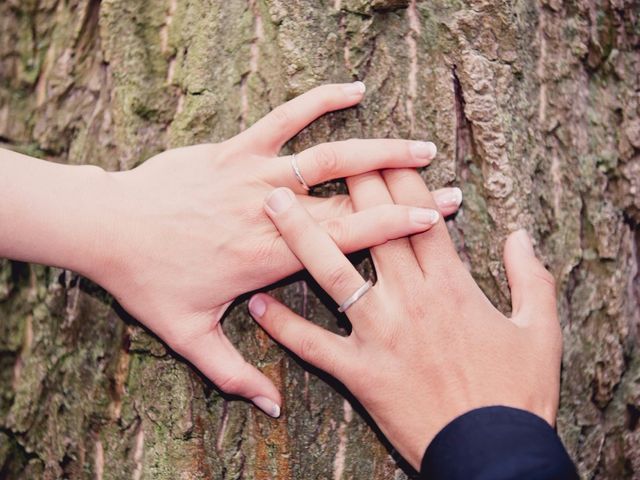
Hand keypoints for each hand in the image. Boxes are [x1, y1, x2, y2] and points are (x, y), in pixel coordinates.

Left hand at [86, 84, 461, 415]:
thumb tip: (269, 408)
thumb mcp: (187, 336)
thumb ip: (232, 374)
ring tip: (420, 146)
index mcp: (269, 259)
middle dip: (404, 197)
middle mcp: (272, 215)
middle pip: (350, 204)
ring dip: (378, 150)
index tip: (435, 226)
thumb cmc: (147, 281)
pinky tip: (353, 90)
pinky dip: (320, 101)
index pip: (345, 246)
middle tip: (447, 193)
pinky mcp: (236, 149)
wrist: (106, 227)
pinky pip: (284, 118)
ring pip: (328, 158)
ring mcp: (255, 174)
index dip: (394, 234)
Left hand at [249, 169, 561, 467]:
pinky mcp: (360, 373)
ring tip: (271, 203)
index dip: (400, 177)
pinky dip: (283, 327)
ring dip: (300, 236)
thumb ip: (532, 278)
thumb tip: (519, 236)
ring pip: (333, 274)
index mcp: (452, 286)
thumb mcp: (541, 330)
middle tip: (323, 153)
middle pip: (373, 228)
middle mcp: (411, 300)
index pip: (418, 216)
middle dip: (350, 184)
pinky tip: (257, 304)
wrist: (494, 455)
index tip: (381, 149)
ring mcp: (380, 335)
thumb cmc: (519, 394)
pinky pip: (313, 346)